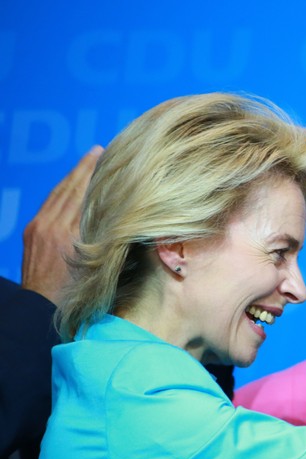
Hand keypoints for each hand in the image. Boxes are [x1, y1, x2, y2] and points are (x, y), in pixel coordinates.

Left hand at [21, 146, 101, 304]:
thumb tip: (121, 220)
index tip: (107, 157)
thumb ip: (104, 240)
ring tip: (87, 161)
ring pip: (59, 194)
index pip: (85, 194)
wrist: (40, 307)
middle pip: (71, 188)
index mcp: (69, 233)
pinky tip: (69, 185)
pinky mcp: (32, 232)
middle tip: (98, 150)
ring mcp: (39, 227)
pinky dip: (61, 190)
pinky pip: (49, 203)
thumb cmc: (74, 293)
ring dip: (73, 176)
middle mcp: (52, 225)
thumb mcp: (94, 266)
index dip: (95, 174)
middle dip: (84, 168)